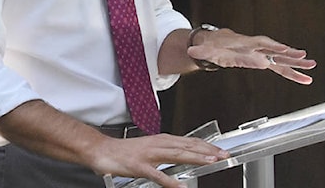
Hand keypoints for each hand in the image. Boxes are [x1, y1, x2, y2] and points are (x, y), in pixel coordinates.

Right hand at [88, 133, 229, 187]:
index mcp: (160, 140)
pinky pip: (156, 175)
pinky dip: (169, 181)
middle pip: (186, 146)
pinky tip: (180, 187)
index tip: (221, 150)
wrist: (101, 150)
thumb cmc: (124, 152)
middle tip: (224, 154)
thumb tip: (183, 156)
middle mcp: (156, 144)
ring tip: (210, 162)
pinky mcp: (138, 166)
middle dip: (206, 150)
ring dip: (194, 158)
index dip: (205, 146)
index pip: (188, 142)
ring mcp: (148, 155)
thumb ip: (166, 152)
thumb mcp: (149, 149)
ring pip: (176, 155)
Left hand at [188, 28, 316, 83]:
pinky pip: (278, 65)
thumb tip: (192, 51)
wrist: (214, 41)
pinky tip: (304, 76)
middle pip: (271, 49)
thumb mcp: (203, 49)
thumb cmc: (210, 45)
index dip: (263, 50)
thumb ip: (199, 51)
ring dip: (294, 61)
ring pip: (279, 57)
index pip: (253, 47)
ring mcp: (259, 52)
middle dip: (286, 53)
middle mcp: (252, 46)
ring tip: (311, 65)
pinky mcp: (262, 59)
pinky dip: (290, 70)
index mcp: (240, 43)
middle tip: (303, 57)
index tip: (274, 55)